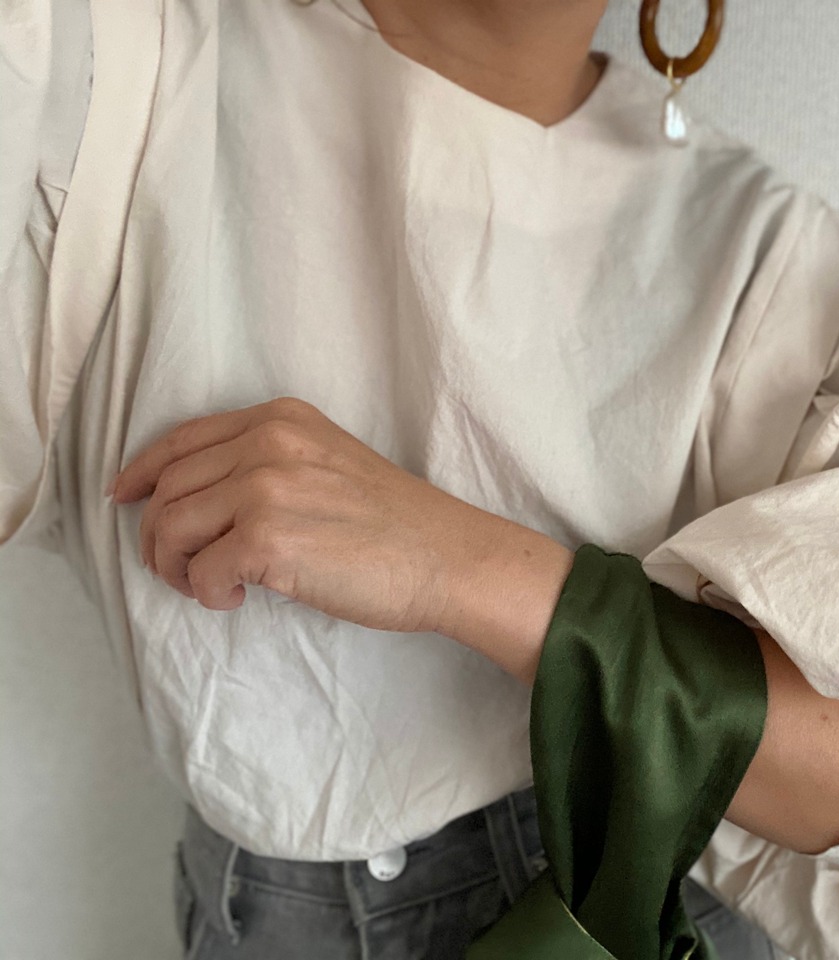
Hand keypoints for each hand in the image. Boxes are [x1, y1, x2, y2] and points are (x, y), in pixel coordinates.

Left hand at [110, 396, 473, 633]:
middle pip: (168, 487)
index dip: (143, 472)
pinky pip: (201, 573)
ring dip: (176, 567)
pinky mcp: (268, 541)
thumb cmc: (395, 523)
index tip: (125, 498)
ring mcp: (266, 489)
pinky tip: (239, 598)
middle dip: (157, 534)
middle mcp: (268, 443)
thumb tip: (198, 499)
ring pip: (171, 529)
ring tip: (209, 585)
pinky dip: (208, 594)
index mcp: (281, 420)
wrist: (445, 557)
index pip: (183, 439)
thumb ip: (268, 461)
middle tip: (177, 567)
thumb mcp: (329, 463)